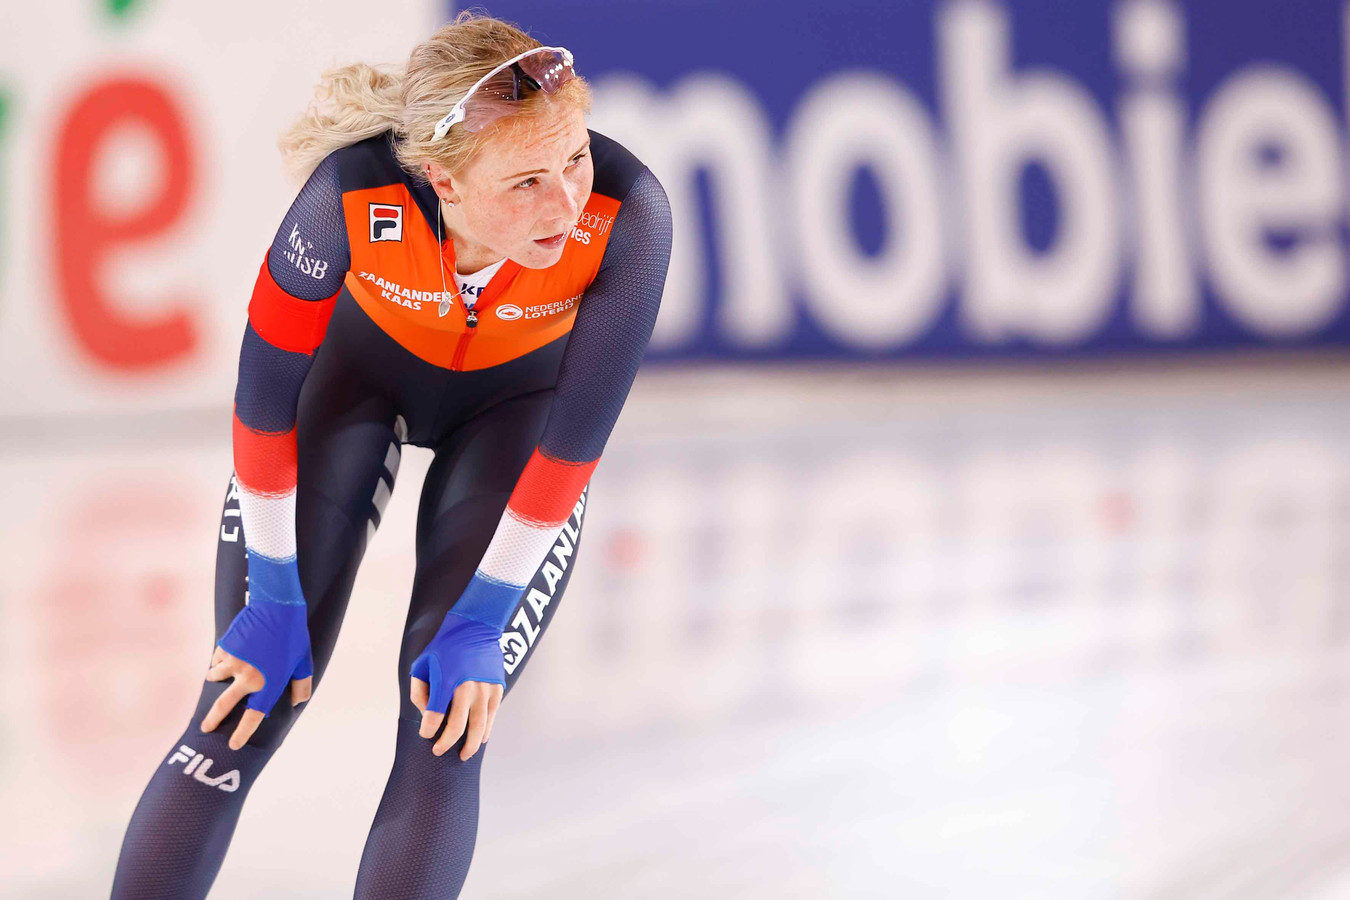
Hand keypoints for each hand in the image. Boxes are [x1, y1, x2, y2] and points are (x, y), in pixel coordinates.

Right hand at [202, 645, 311, 749]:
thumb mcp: (303, 661)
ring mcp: (233, 663)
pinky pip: (217, 659)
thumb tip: (297, 702)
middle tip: (205, 729)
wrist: (276, 607)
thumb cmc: (293, 635)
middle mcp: (247, 678)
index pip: (253, 717)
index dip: (243, 734)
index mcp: (268, 684)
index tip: (234, 745)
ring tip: (215, 677)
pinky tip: (228, 654)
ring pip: (215, 678)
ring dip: (215, 679)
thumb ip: (301, 685)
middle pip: (223, 706)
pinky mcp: (224, 648)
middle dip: (212, 720)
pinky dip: (219, 660)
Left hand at [409, 612, 505, 760]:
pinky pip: (491, 717)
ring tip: (464, 755)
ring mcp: (485, 690)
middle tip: (438, 751)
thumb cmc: (445, 647)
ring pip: (478, 727)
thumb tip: (426, 712)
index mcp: (446, 681)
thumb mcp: (423, 664)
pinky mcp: (497, 689)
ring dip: (470, 745)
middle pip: (457, 727)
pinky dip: (486, 731)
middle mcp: (466, 688)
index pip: (434, 717)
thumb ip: (420, 691)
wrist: (475, 628)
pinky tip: (480, 740)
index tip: (425, 735)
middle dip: (445, 743)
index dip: (427, 730)